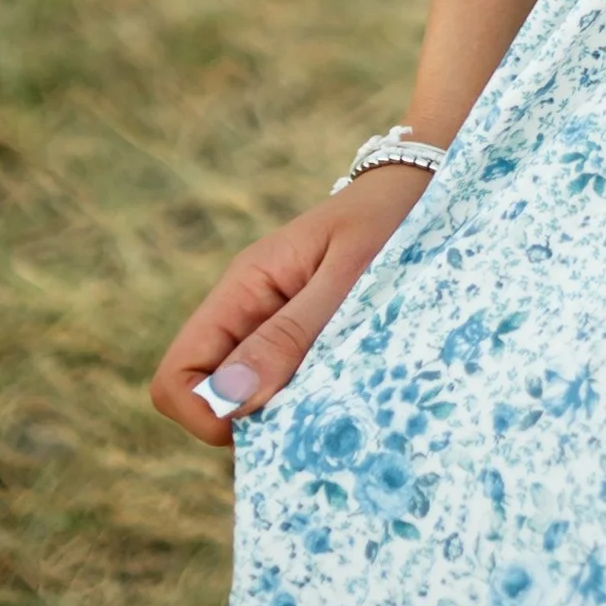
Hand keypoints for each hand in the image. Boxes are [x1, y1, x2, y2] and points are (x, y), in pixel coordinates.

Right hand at [149, 162, 430, 446]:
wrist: (429, 185)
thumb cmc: (392, 217)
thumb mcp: (349, 272)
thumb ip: (292, 332)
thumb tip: (228, 398)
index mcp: (243, 288)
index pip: (176, 375)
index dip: (205, 412)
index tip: (266, 417)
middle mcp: (248, 311)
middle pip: (208, 396)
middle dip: (250, 420)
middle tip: (317, 407)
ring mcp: (275, 325)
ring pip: (247, 398)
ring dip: (284, 411)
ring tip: (342, 390)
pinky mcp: (306, 338)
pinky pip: (284, 386)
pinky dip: (308, 399)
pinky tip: (352, 383)